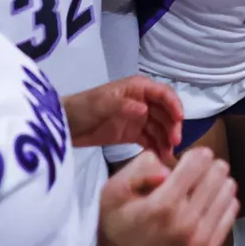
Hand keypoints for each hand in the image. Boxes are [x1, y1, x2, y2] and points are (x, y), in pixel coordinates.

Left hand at [63, 75, 182, 155]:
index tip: (179, 119)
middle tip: (174, 142)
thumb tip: (145, 110)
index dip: (174, 104)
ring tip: (168, 155)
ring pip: (160, 128)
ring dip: (166, 139)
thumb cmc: (82, 107)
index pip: (163, 93)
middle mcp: (143, 101)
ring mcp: (139, 118)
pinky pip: (150, 139)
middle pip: (165, 112)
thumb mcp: (101, 104)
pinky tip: (160, 157)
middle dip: (172, 126)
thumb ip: (123, 106)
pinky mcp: (133, 133)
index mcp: (138, 88)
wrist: (65, 125)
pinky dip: (156, 147)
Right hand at [97, 148, 238, 245]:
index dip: (195, 154)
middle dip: (207, 166)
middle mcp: (185, 224)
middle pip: (218, 172)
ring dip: (217, 182)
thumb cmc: (119, 224)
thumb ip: (139, 169)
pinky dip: (222, 201)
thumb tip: (167, 168)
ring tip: (200, 187)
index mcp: (162, 207)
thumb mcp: (113, 191)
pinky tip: (206, 203)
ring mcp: (199, 240)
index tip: (188, 158)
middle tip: (194, 173)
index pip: (199, 162)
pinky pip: (232, 210)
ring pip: (228, 189)